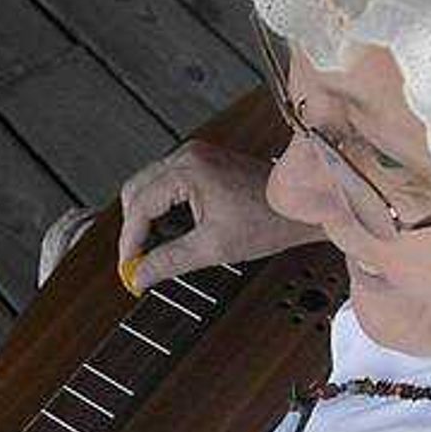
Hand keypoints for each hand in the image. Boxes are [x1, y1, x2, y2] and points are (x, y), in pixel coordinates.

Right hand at [117, 140, 320, 290]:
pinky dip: (164, 209)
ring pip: (149, 187)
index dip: (129, 241)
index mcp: (188, 171)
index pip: (139, 206)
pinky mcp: (204, 163)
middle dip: (134, 229)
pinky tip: (176, 232)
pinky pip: (168, 184)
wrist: (301, 207)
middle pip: (136, 191)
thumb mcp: (213, 248)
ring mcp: (196, 156)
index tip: (129, 267)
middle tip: (139, 261)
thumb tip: (140, 275)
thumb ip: (169, 262)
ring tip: (159, 249)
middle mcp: (188, 156)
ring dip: (149, 219)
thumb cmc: (270, 220)